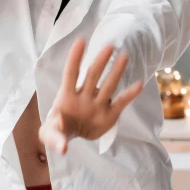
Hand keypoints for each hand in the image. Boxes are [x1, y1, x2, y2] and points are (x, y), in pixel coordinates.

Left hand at [39, 38, 142, 154]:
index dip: (75, 58)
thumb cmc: (59, 127)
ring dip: (116, 72)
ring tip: (125, 56)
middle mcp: (84, 95)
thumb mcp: (49, 134)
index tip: (81, 41)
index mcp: (66, 95)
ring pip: (108, 85)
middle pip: (92, 76)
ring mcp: (97, 103)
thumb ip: (53, 137)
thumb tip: (62, 148)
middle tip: (109, 46)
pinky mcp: (109, 114)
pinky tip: (139, 84)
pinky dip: (129, 95)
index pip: (71, 74)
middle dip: (100, 62)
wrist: (72, 135)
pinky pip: (120, 103)